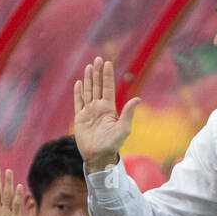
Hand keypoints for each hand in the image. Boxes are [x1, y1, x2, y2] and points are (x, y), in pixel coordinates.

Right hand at [73, 57, 140, 172]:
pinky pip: (78, 103)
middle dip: (97, 73)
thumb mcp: (123, 129)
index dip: (107, 76)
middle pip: (97, 86)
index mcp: (109, 108)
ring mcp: (89, 112)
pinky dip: (78, 93)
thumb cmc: (112, 144)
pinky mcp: (80, 118)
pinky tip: (78, 83)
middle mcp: (99, 108)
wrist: (98, 156)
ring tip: (88, 66)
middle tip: (97, 59)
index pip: (108, 88)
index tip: (107, 63)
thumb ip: (128, 113)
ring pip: (88, 92)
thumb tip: (138, 99)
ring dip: (88, 79)